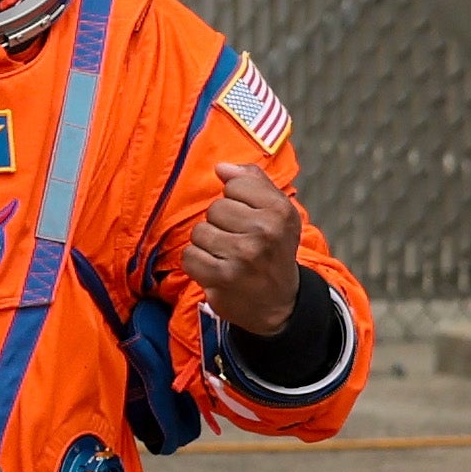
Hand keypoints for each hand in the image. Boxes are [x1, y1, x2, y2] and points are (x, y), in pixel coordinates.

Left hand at [182, 160, 308, 338]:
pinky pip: (190, 256)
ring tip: (227, 256)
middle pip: (216, 208)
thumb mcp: (277, 212)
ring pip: (200, 232)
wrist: (280, 303)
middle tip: (238, 241)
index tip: (248, 218)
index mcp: (279, 210)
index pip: (234, 185)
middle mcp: (264, 231)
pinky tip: (215, 269)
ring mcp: (243, 255)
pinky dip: (198, 264)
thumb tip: (221, 168)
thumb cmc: (274, 251)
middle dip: (221, 224)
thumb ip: (253, 182)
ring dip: (208, 244)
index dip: (236, 200)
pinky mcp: (222, 277)